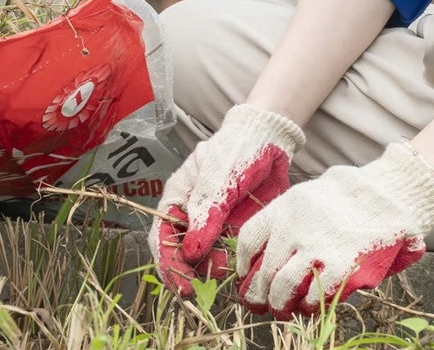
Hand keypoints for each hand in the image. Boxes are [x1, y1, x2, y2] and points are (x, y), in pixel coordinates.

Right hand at [149, 104, 303, 296]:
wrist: (271, 142)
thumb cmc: (237, 150)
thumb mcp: (219, 177)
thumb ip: (206, 212)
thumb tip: (191, 251)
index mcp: (178, 198)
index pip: (162, 236)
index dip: (168, 262)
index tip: (181, 283)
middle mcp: (192, 216)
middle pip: (180, 253)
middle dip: (186, 273)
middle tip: (197, 291)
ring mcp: (215, 226)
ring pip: (205, 258)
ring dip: (210, 271)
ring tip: (224, 273)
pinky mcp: (236, 231)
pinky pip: (230, 256)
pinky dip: (232, 266)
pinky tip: (239, 270)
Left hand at [235, 141, 433, 316]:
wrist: (386, 195)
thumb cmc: (344, 198)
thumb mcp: (306, 198)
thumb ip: (286, 220)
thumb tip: (263, 256)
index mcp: (284, 207)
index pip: (249, 238)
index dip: (242, 263)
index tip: (244, 274)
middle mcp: (294, 227)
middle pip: (264, 269)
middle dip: (258, 292)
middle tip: (259, 303)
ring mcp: (317, 247)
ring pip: (283, 286)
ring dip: (279, 303)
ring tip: (281, 309)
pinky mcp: (341, 265)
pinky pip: (315, 294)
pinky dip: (308, 305)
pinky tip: (308, 306)